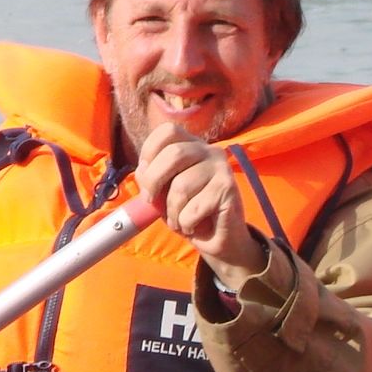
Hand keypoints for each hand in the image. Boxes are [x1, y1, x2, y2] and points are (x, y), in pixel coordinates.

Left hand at [137, 122, 264, 286]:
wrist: (220, 239)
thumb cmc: (190, 213)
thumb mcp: (163, 193)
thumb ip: (151, 178)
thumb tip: (143, 171)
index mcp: (192, 146)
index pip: (168, 131)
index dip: (150, 150)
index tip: (145, 174)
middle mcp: (210, 151)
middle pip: (174, 154)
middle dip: (153, 181)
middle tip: (150, 201)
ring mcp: (222, 168)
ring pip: (182, 185)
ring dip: (172, 211)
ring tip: (178, 221)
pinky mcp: (228, 189)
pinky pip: (194, 208)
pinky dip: (186, 223)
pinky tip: (192, 227)